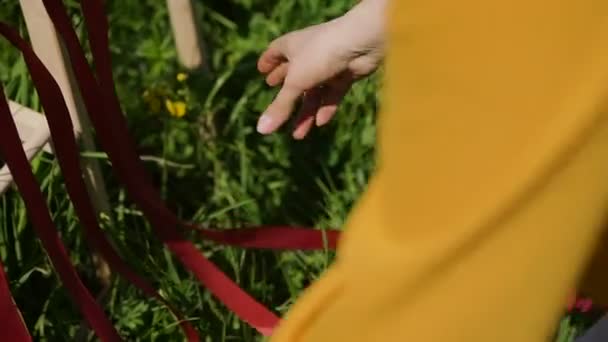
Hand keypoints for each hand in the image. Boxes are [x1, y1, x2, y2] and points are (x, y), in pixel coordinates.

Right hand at [256, 0, 385, 138]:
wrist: (361, 43)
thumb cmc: (320, 55)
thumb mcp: (295, 83)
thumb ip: (280, 107)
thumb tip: (261, 130)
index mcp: (292, 45)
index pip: (276, 51)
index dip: (268, 61)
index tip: (262, 71)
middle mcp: (309, 53)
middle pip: (294, 78)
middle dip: (286, 97)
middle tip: (278, 111)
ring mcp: (328, 63)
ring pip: (314, 91)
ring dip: (306, 112)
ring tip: (297, 135)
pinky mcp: (346, 73)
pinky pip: (333, 93)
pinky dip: (326, 107)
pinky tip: (320, 123)